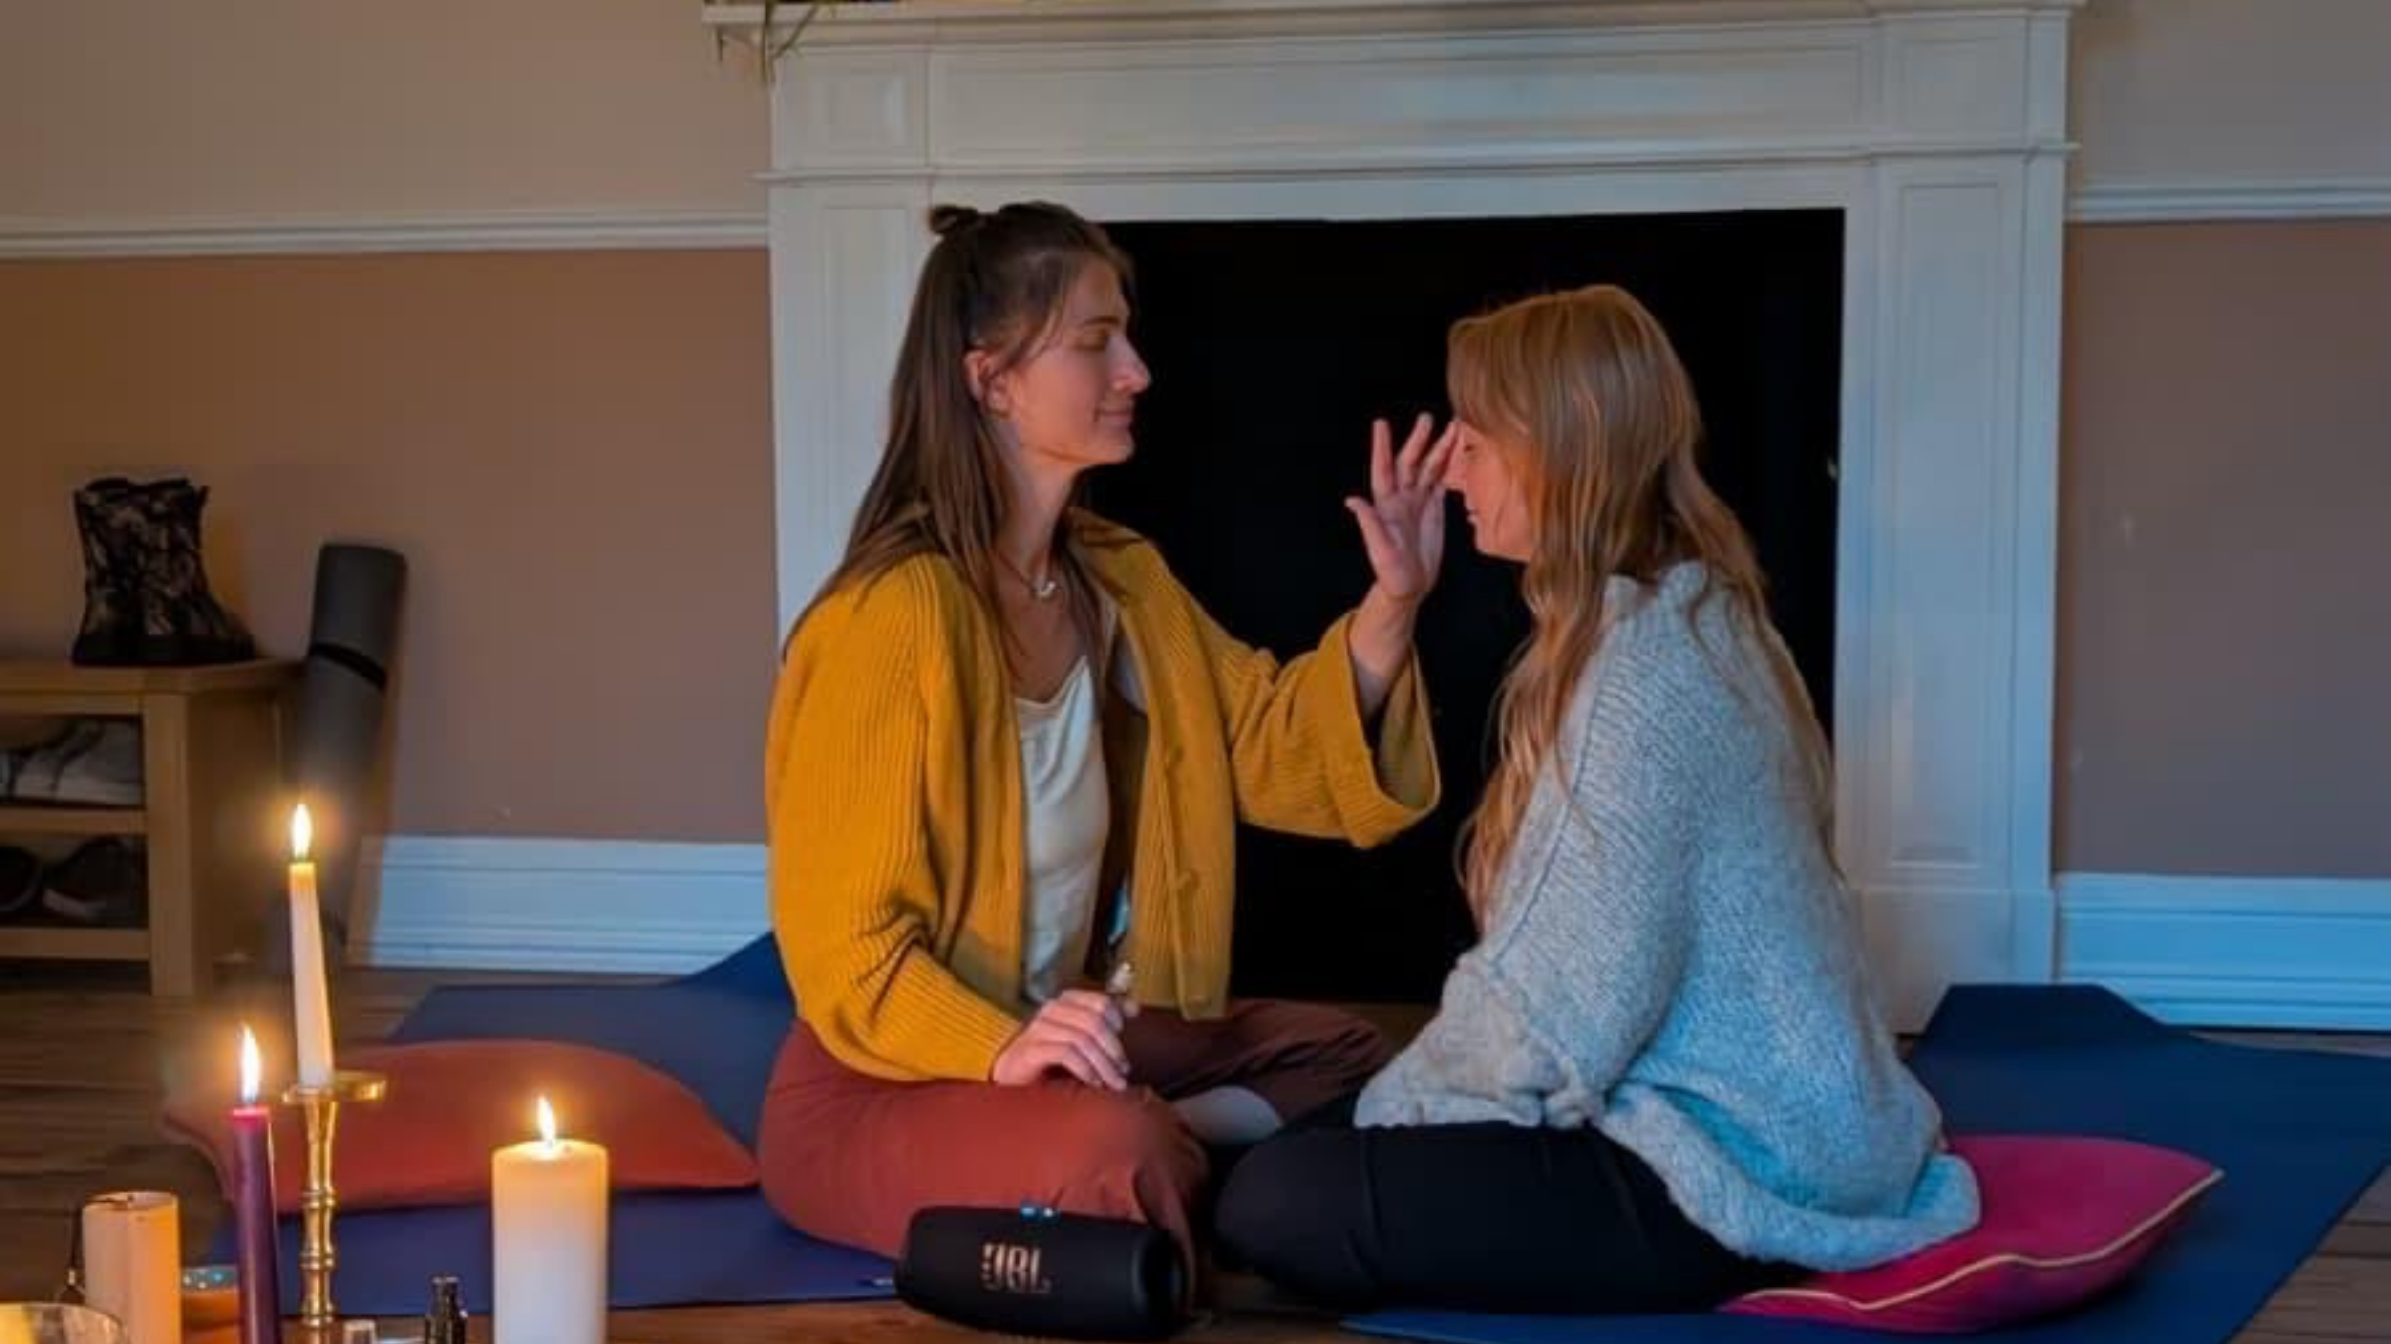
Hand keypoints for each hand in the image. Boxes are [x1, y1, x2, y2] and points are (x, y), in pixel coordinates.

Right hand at [990, 990, 1131, 1088]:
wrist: (1012, 1082)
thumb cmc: (1050, 1062)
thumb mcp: (1082, 1039)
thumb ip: (1105, 1021)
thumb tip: (1134, 1007)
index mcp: (1065, 1003)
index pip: (1101, 1002)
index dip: (1117, 1023)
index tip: (1122, 1049)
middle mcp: (1050, 1010)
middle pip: (1094, 1021)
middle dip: (1113, 1050)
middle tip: (1122, 1074)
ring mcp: (1037, 1029)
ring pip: (1082, 1038)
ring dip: (1103, 1065)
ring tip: (1113, 1084)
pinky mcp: (1029, 1050)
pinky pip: (1066, 1053)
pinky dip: (1085, 1070)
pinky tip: (1093, 1084)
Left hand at [1345, 414, 1455, 607]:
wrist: (1408, 587)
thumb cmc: (1390, 573)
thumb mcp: (1379, 550)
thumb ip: (1369, 524)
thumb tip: (1352, 501)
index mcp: (1386, 506)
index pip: (1383, 469)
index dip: (1382, 447)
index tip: (1381, 424)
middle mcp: (1401, 499)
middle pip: (1411, 463)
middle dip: (1419, 440)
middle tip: (1428, 418)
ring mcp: (1418, 503)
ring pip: (1430, 469)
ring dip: (1440, 449)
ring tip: (1454, 428)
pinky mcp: (1433, 511)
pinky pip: (1442, 483)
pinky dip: (1449, 467)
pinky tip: (1458, 453)